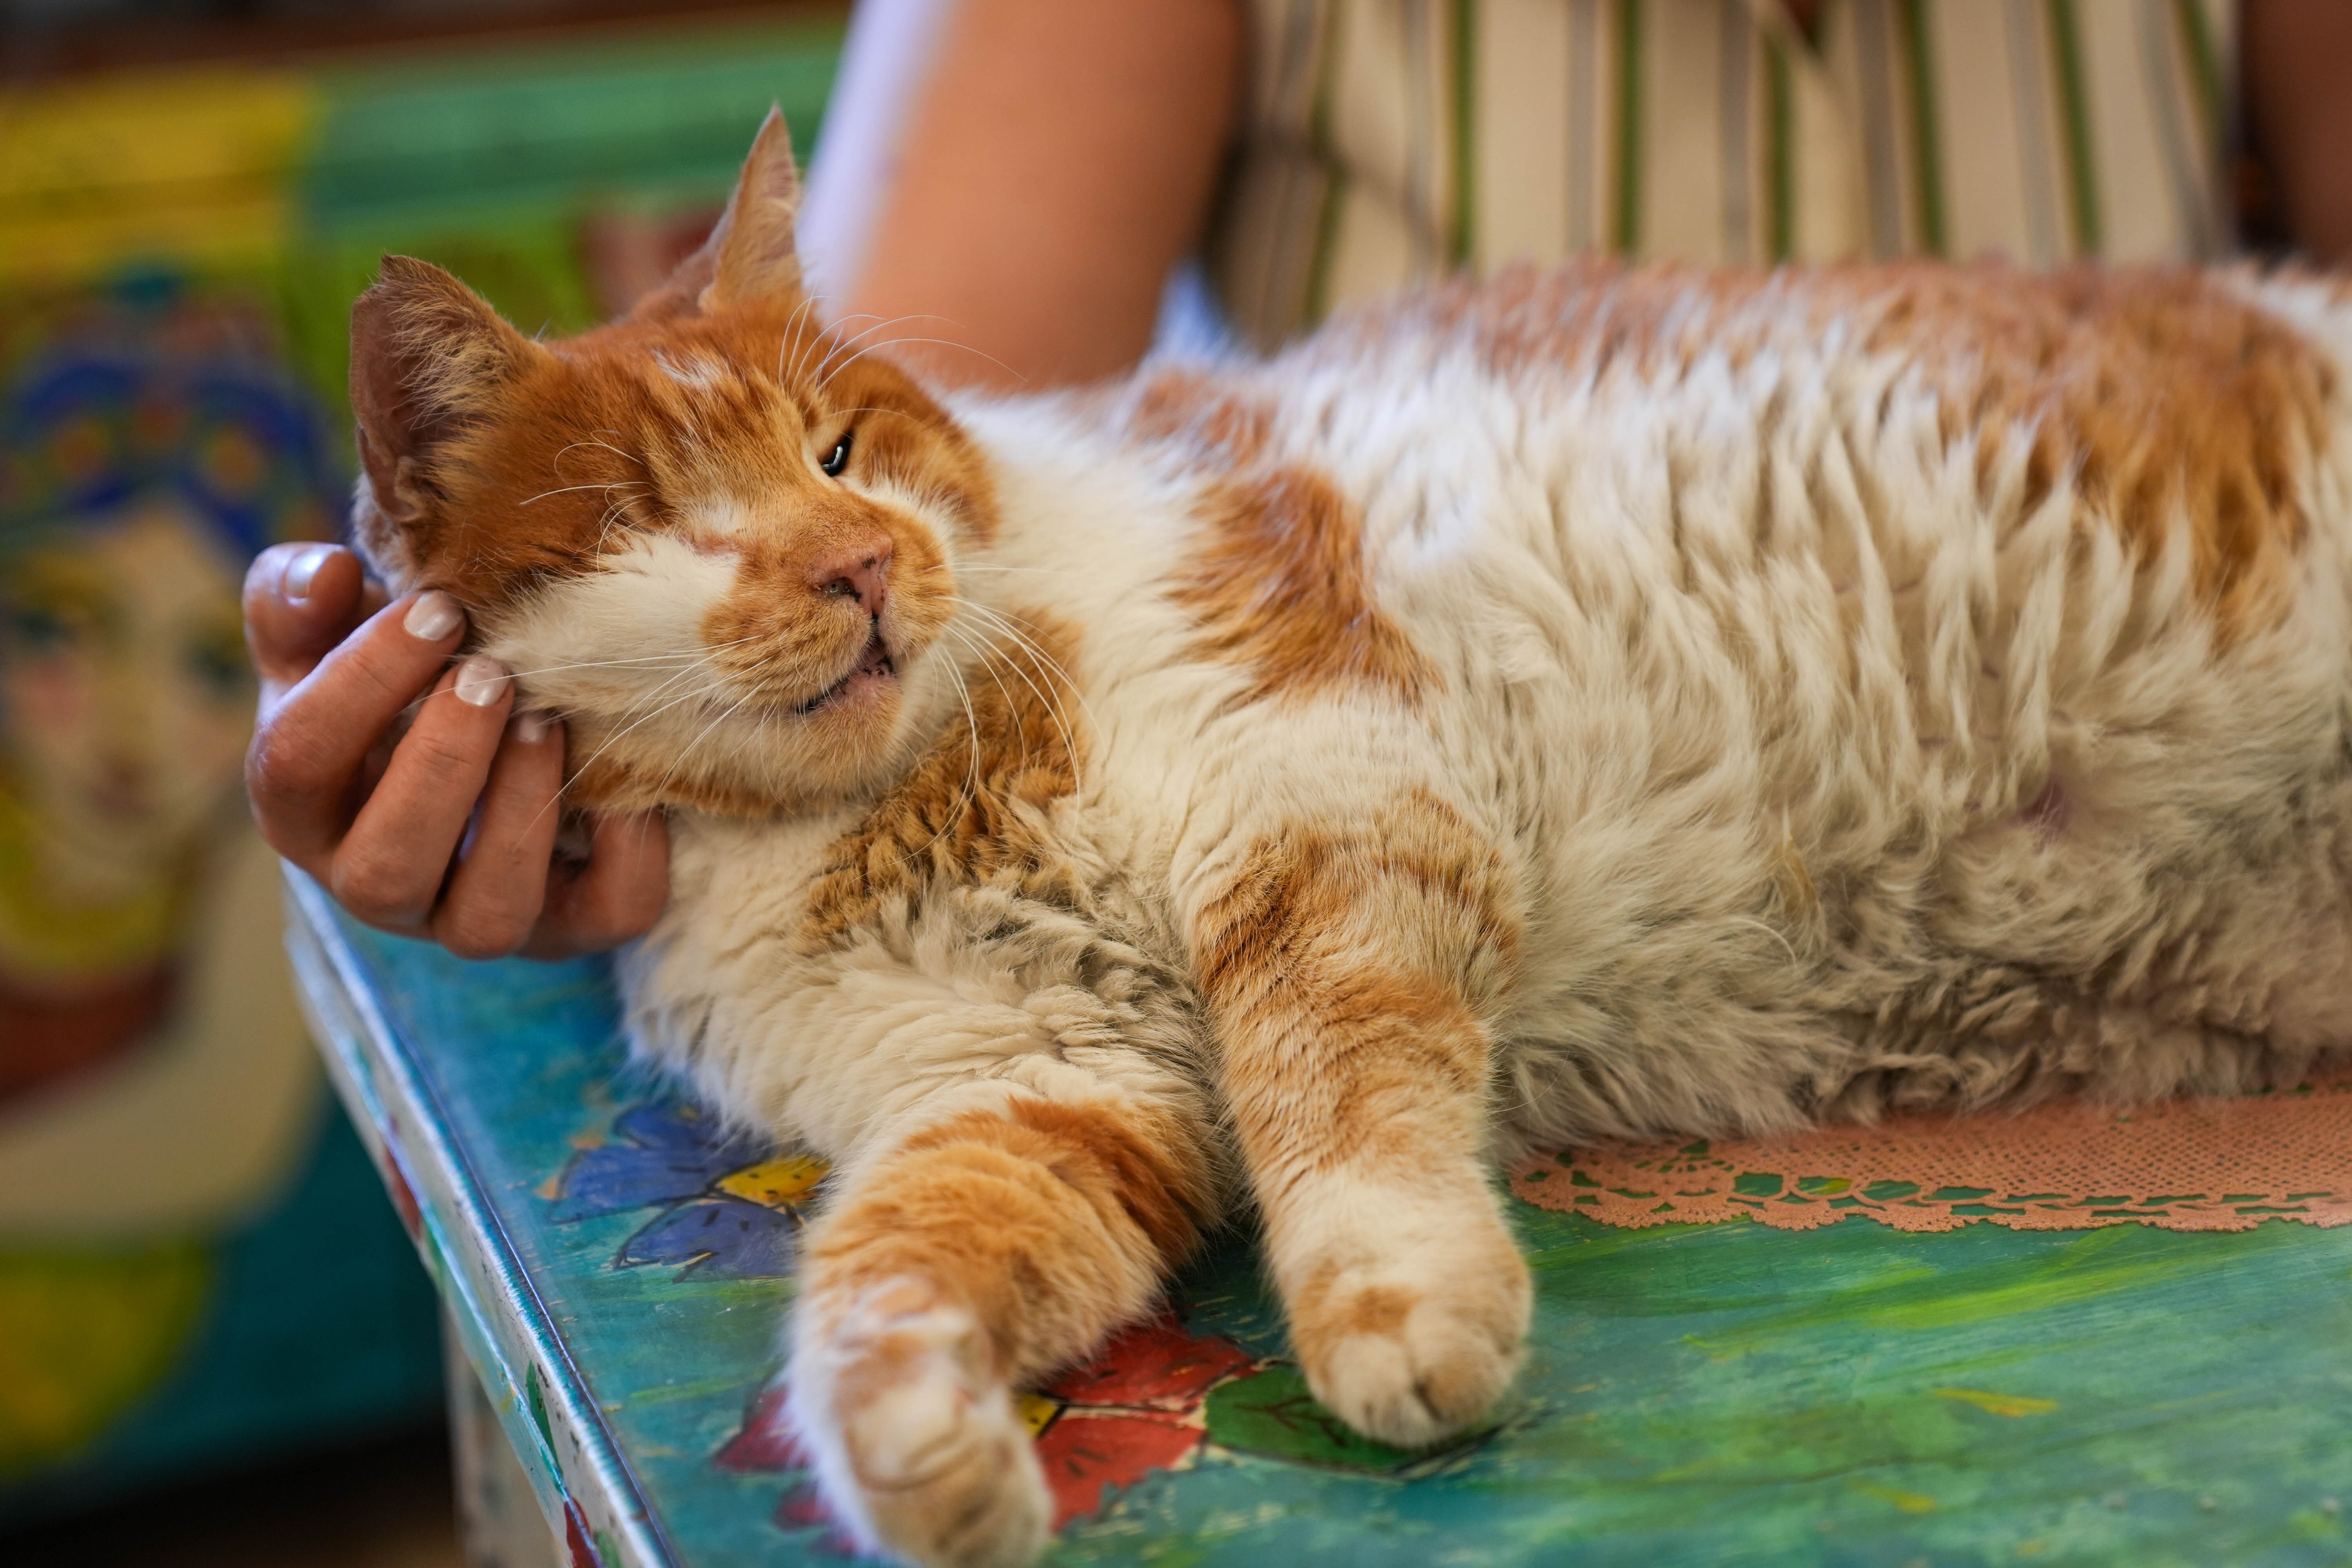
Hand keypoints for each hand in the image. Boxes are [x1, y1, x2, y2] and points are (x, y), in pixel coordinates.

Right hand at [243, 542, 667, 958]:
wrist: (475, 739)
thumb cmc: (391, 686)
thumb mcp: (329, 637)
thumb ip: (301, 600)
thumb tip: (330, 574)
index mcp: (304, 811)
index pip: (296, 767)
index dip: (361, 685)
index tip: (435, 611)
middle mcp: (377, 885)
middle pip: (382, 872)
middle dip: (441, 767)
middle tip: (492, 675)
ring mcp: (473, 918)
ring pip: (486, 918)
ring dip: (518, 815)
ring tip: (546, 721)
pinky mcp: (572, 927)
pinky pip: (608, 915)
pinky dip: (631, 856)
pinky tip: (631, 781)